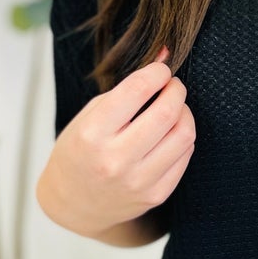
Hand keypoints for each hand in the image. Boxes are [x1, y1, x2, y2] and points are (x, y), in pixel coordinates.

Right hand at [38, 46, 195, 237]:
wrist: (73, 203)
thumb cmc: (80, 151)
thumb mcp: (89, 116)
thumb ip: (126, 89)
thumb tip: (165, 55)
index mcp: (92, 134)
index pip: (137, 91)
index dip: (156, 73)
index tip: (161, 69)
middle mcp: (115, 160)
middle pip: (166, 113)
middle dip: (176, 90)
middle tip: (173, 85)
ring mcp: (137, 181)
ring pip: (183, 135)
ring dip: (184, 113)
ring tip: (174, 108)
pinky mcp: (154, 195)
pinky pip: (184, 157)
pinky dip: (183, 138)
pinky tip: (171, 133)